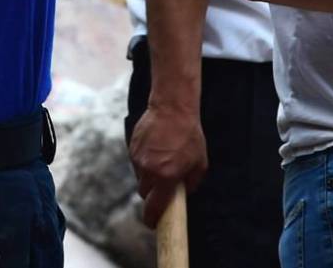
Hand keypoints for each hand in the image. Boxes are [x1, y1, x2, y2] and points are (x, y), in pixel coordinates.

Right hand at [128, 98, 206, 231]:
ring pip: (140, 176)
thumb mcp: (200, 163)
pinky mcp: (132, 147)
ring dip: (149, 175)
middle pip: (144, 193)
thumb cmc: (189, 136)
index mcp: (166, 177)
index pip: (153, 207)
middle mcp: (149, 170)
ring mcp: (138, 158)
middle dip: (152, 193)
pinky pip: (137, 161)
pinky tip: (156, 149)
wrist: (172, 109)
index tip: (152, 224)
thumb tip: (182, 193)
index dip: (152, 219)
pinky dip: (145, 160)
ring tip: (162, 160)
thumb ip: (190, 183)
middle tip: (162, 185)